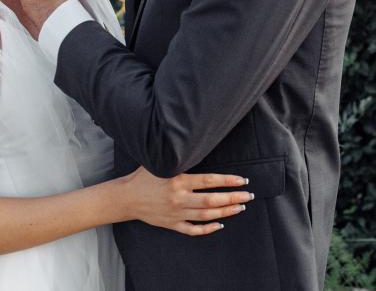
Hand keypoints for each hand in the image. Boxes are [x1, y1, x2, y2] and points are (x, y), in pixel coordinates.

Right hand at [120, 166, 254, 235]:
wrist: (127, 197)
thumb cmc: (143, 176)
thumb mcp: (160, 162)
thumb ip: (178, 158)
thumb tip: (196, 146)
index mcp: (178, 180)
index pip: (209, 181)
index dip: (227, 181)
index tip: (242, 181)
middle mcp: (179, 198)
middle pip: (211, 200)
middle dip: (232, 198)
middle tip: (248, 196)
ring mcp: (176, 213)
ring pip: (206, 216)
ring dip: (225, 212)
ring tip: (239, 208)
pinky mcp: (172, 224)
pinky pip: (193, 230)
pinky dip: (207, 229)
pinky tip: (220, 224)